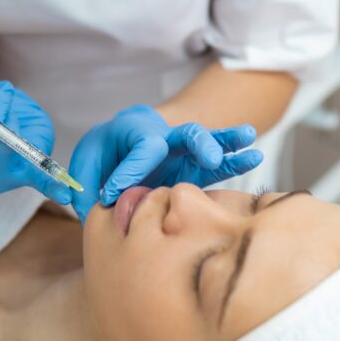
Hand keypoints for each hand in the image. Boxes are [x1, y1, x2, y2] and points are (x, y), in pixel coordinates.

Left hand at [68, 105, 261, 221]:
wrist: (119, 145)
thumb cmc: (103, 156)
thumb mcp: (85, 165)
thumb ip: (86, 185)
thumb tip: (94, 209)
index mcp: (133, 131)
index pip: (141, 149)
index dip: (129, 172)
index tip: (113, 195)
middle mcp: (163, 137)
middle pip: (186, 134)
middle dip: (199, 144)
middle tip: (210, 157)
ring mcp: (183, 153)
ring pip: (208, 142)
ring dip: (228, 142)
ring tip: (250, 137)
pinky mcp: (195, 169)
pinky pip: (218, 164)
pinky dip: (236, 159)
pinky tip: (255, 156)